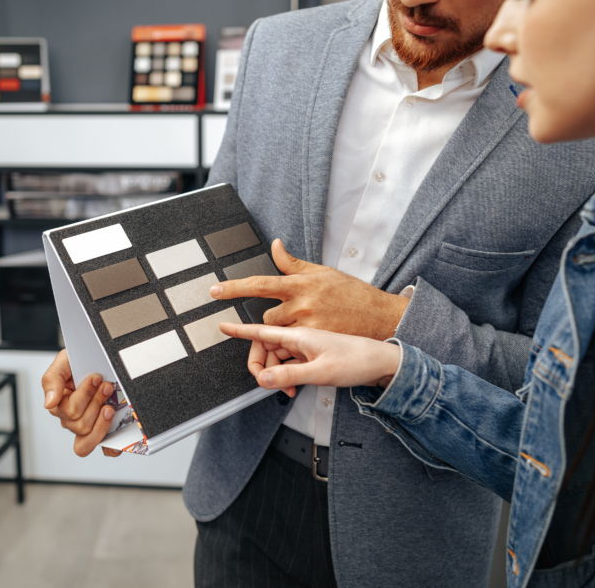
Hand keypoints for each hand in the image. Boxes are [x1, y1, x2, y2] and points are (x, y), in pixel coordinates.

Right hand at [42, 349, 121, 457]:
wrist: (98, 360)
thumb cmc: (78, 362)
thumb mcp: (63, 362)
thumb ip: (52, 380)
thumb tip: (49, 403)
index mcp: (59, 404)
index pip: (69, 411)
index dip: (85, 395)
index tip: (96, 377)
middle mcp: (70, 419)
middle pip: (80, 425)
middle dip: (96, 402)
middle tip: (106, 386)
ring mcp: (84, 427)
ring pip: (87, 439)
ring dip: (102, 422)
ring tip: (110, 406)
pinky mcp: (99, 432)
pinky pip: (101, 449)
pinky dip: (108, 444)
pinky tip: (115, 431)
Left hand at [209, 239, 408, 340]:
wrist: (380, 315)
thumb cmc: (351, 293)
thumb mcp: (322, 272)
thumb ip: (293, 263)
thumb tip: (275, 244)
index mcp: (300, 283)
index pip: (260, 283)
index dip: (234, 287)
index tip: (214, 290)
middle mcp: (302, 303)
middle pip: (267, 316)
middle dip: (274, 320)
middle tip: (293, 319)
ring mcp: (309, 324)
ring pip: (279, 334)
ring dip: (285, 335)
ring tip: (306, 332)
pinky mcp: (317, 342)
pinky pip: (294, 349)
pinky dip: (296, 349)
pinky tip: (309, 344)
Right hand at [220, 322, 400, 395]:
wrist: (381, 362)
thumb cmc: (356, 360)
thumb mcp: (320, 372)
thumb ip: (288, 376)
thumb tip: (262, 379)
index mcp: (298, 335)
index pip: (261, 331)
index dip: (240, 330)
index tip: (223, 325)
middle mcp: (299, 338)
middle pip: (266, 349)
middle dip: (261, 367)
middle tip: (266, 384)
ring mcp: (306, 347)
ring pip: (277, 359)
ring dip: (276, 375)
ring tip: (290, 390)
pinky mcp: (313, 356)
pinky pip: (290, 364)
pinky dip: (287, 376)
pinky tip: (295, 387)